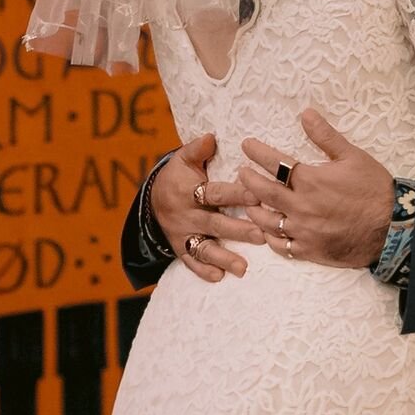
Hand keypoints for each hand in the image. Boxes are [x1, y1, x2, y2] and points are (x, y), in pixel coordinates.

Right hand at [149, 131, 256, 282]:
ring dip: (223, 257)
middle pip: (213, 224)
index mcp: (189, 191)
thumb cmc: (179, 176)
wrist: (153, 199)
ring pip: (203, 248)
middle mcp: (186, 215)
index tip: (255, 196)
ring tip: (243, 268)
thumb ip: (197, 149)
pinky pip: (191, 262)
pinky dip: (203, 270)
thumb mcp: (183, 159)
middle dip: (237, 231)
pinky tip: (219, 277)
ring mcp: (183, 234)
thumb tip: (211, 138)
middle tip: (260, 236)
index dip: (234, 195)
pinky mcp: (180, 248)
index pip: (214, 193)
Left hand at [233, 108, 390, 267]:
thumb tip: (306, 113)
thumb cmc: (374, 189)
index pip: (274, 163)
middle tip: (241, 172)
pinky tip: (267, 231)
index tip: (247, 145)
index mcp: (310, 181)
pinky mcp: (310, 251)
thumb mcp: (353, 156)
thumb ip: (326, 136)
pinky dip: (270, 238)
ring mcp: (303, 231)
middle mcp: (301, 206)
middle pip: (263, 192)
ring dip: (253, 210)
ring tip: (248, 202)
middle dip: (248, 180)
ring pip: (267, 221)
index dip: (257, 152)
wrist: (393, 228)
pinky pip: (281, 246)